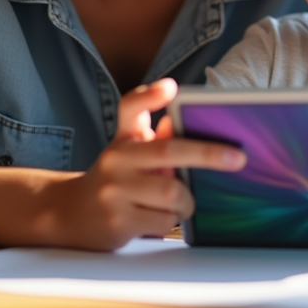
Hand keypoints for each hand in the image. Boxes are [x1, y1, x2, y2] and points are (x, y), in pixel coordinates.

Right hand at [49, 78, 245, 250]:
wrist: (70, 214)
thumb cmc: (116, 180)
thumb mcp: (131, 154)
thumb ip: (156, 141)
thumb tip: (176, 125)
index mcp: (122, 138)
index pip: (130, 108)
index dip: (150, 95)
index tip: (171, 87)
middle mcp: (115, 160)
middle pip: (167, 152)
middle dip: (208, 154)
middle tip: (237, 158)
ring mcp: (113, 191)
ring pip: (172, 193)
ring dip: (187, 201)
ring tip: (182, 203)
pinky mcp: (117, 221)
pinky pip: (164, 220)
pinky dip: (171, 220)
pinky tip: (159, 217)